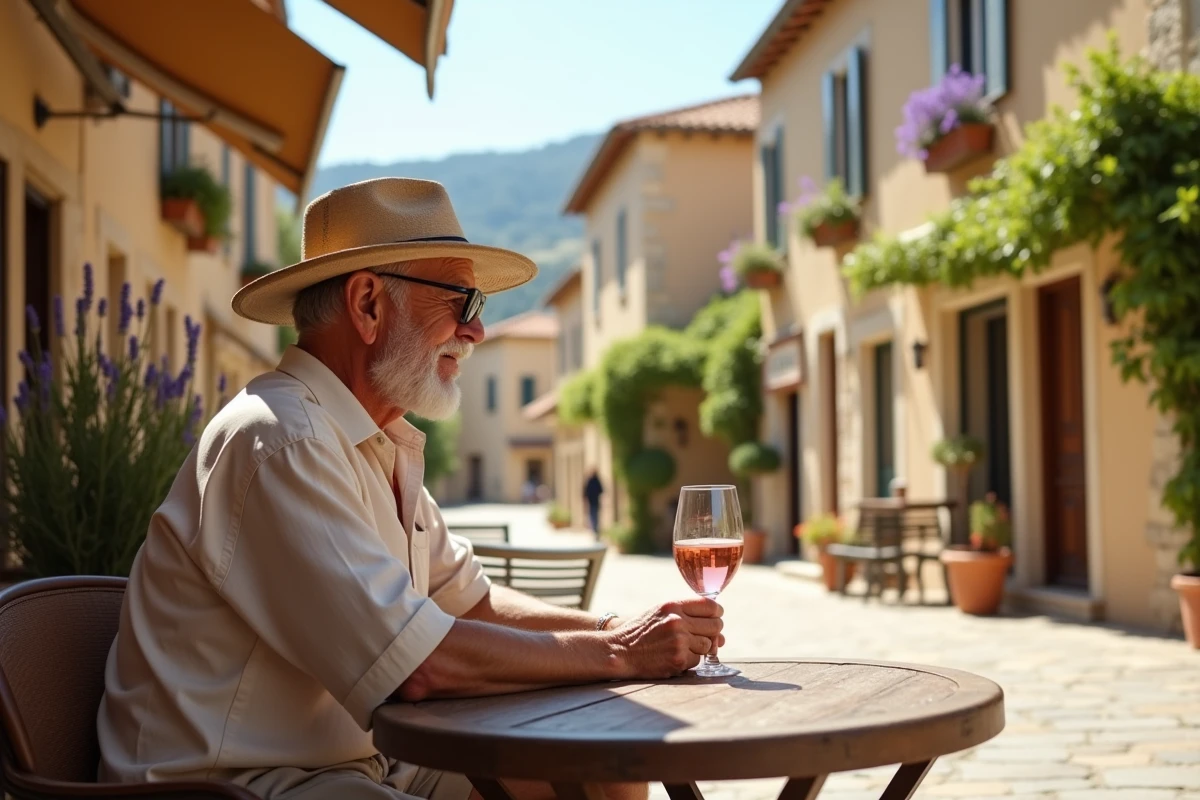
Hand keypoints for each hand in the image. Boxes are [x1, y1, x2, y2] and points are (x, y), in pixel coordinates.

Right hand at [606, 598, 724, 678]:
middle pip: (715, 625)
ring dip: (700, 649)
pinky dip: (690, 661)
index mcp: (673, 605)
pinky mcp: (678, 659)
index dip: (716, 613)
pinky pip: (698, 660)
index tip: (713, 619)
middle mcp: (677, 621)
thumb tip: (720, 635)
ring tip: (683, 647)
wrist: (620, 651)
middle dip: (713, 633)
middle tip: (701, 637)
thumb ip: (687, 616)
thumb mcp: (660, 613)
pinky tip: (675, 657)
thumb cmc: (641, 632)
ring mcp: (678, 641)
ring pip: (708, 645)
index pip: (711, 605)